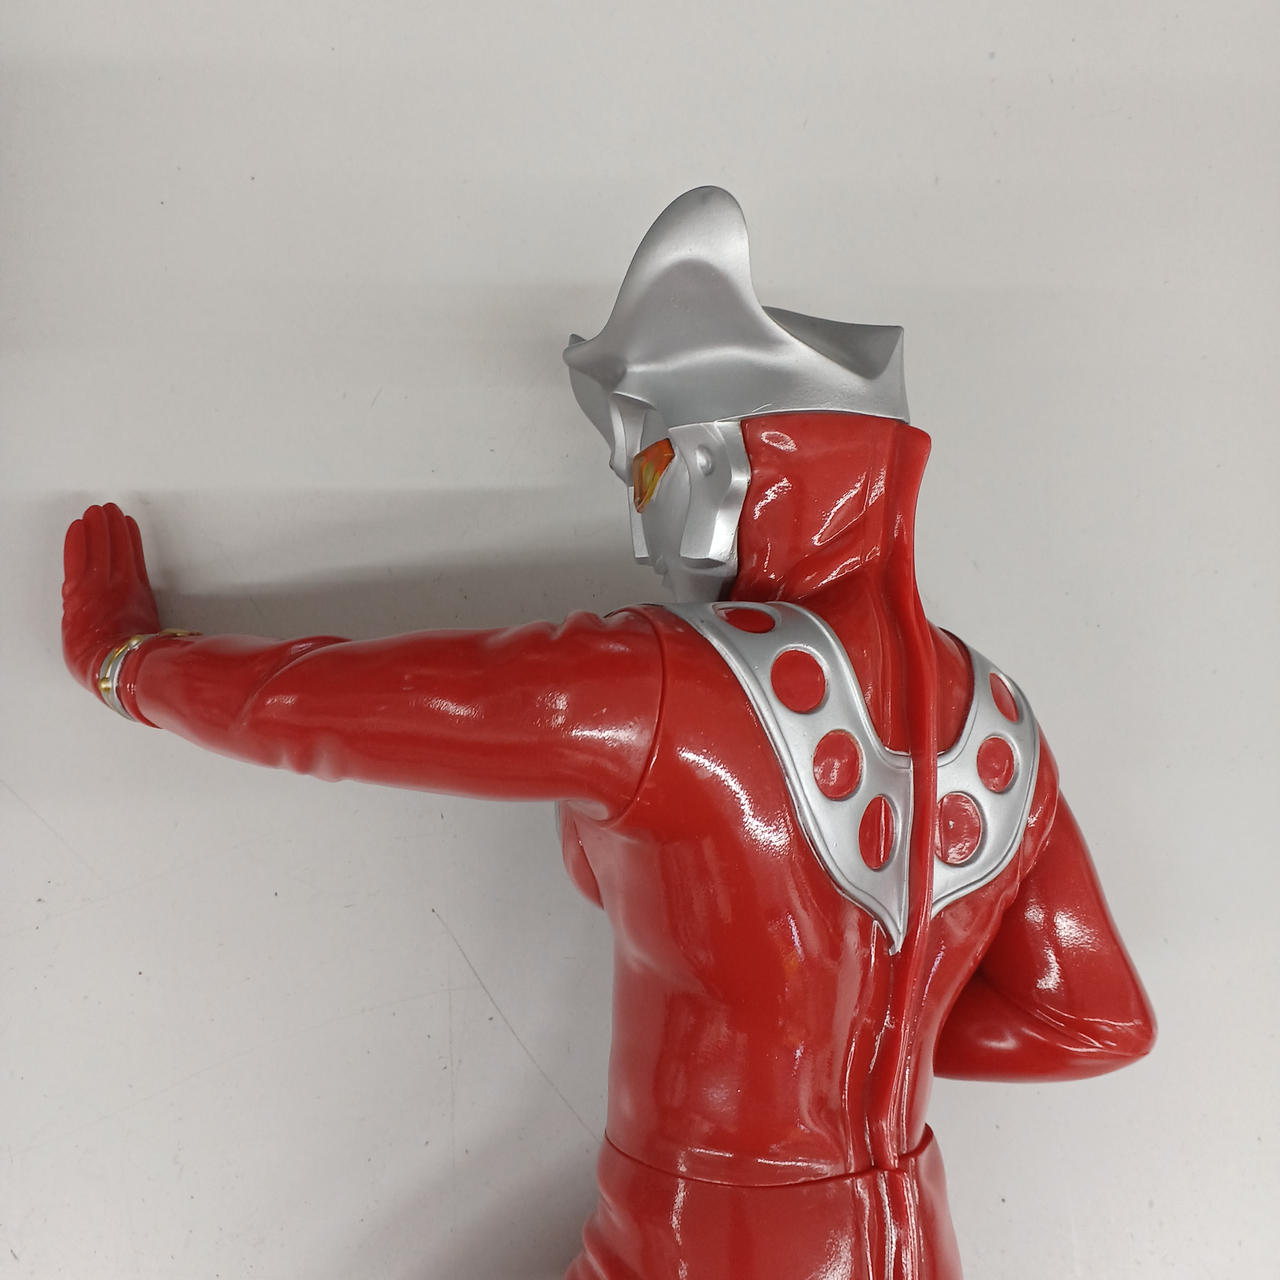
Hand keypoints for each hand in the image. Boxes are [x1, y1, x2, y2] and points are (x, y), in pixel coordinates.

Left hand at [62, 503, 160, 694]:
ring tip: (97, 510)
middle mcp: (120, 587)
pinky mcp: (79, 589)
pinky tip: (77, 526)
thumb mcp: (156, 640)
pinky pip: (77, 557)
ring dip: (98, 527)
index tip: (128, 526)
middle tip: (110, 510)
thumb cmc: (136, 662)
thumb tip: (169, 636)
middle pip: (116, 549)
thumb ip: (155, 629)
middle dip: (113, 528)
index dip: (130, 541)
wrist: (119, 666)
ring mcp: (100, 586)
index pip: (133, 560)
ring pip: (99, 548)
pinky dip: (78, 541)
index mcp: (138, 598)